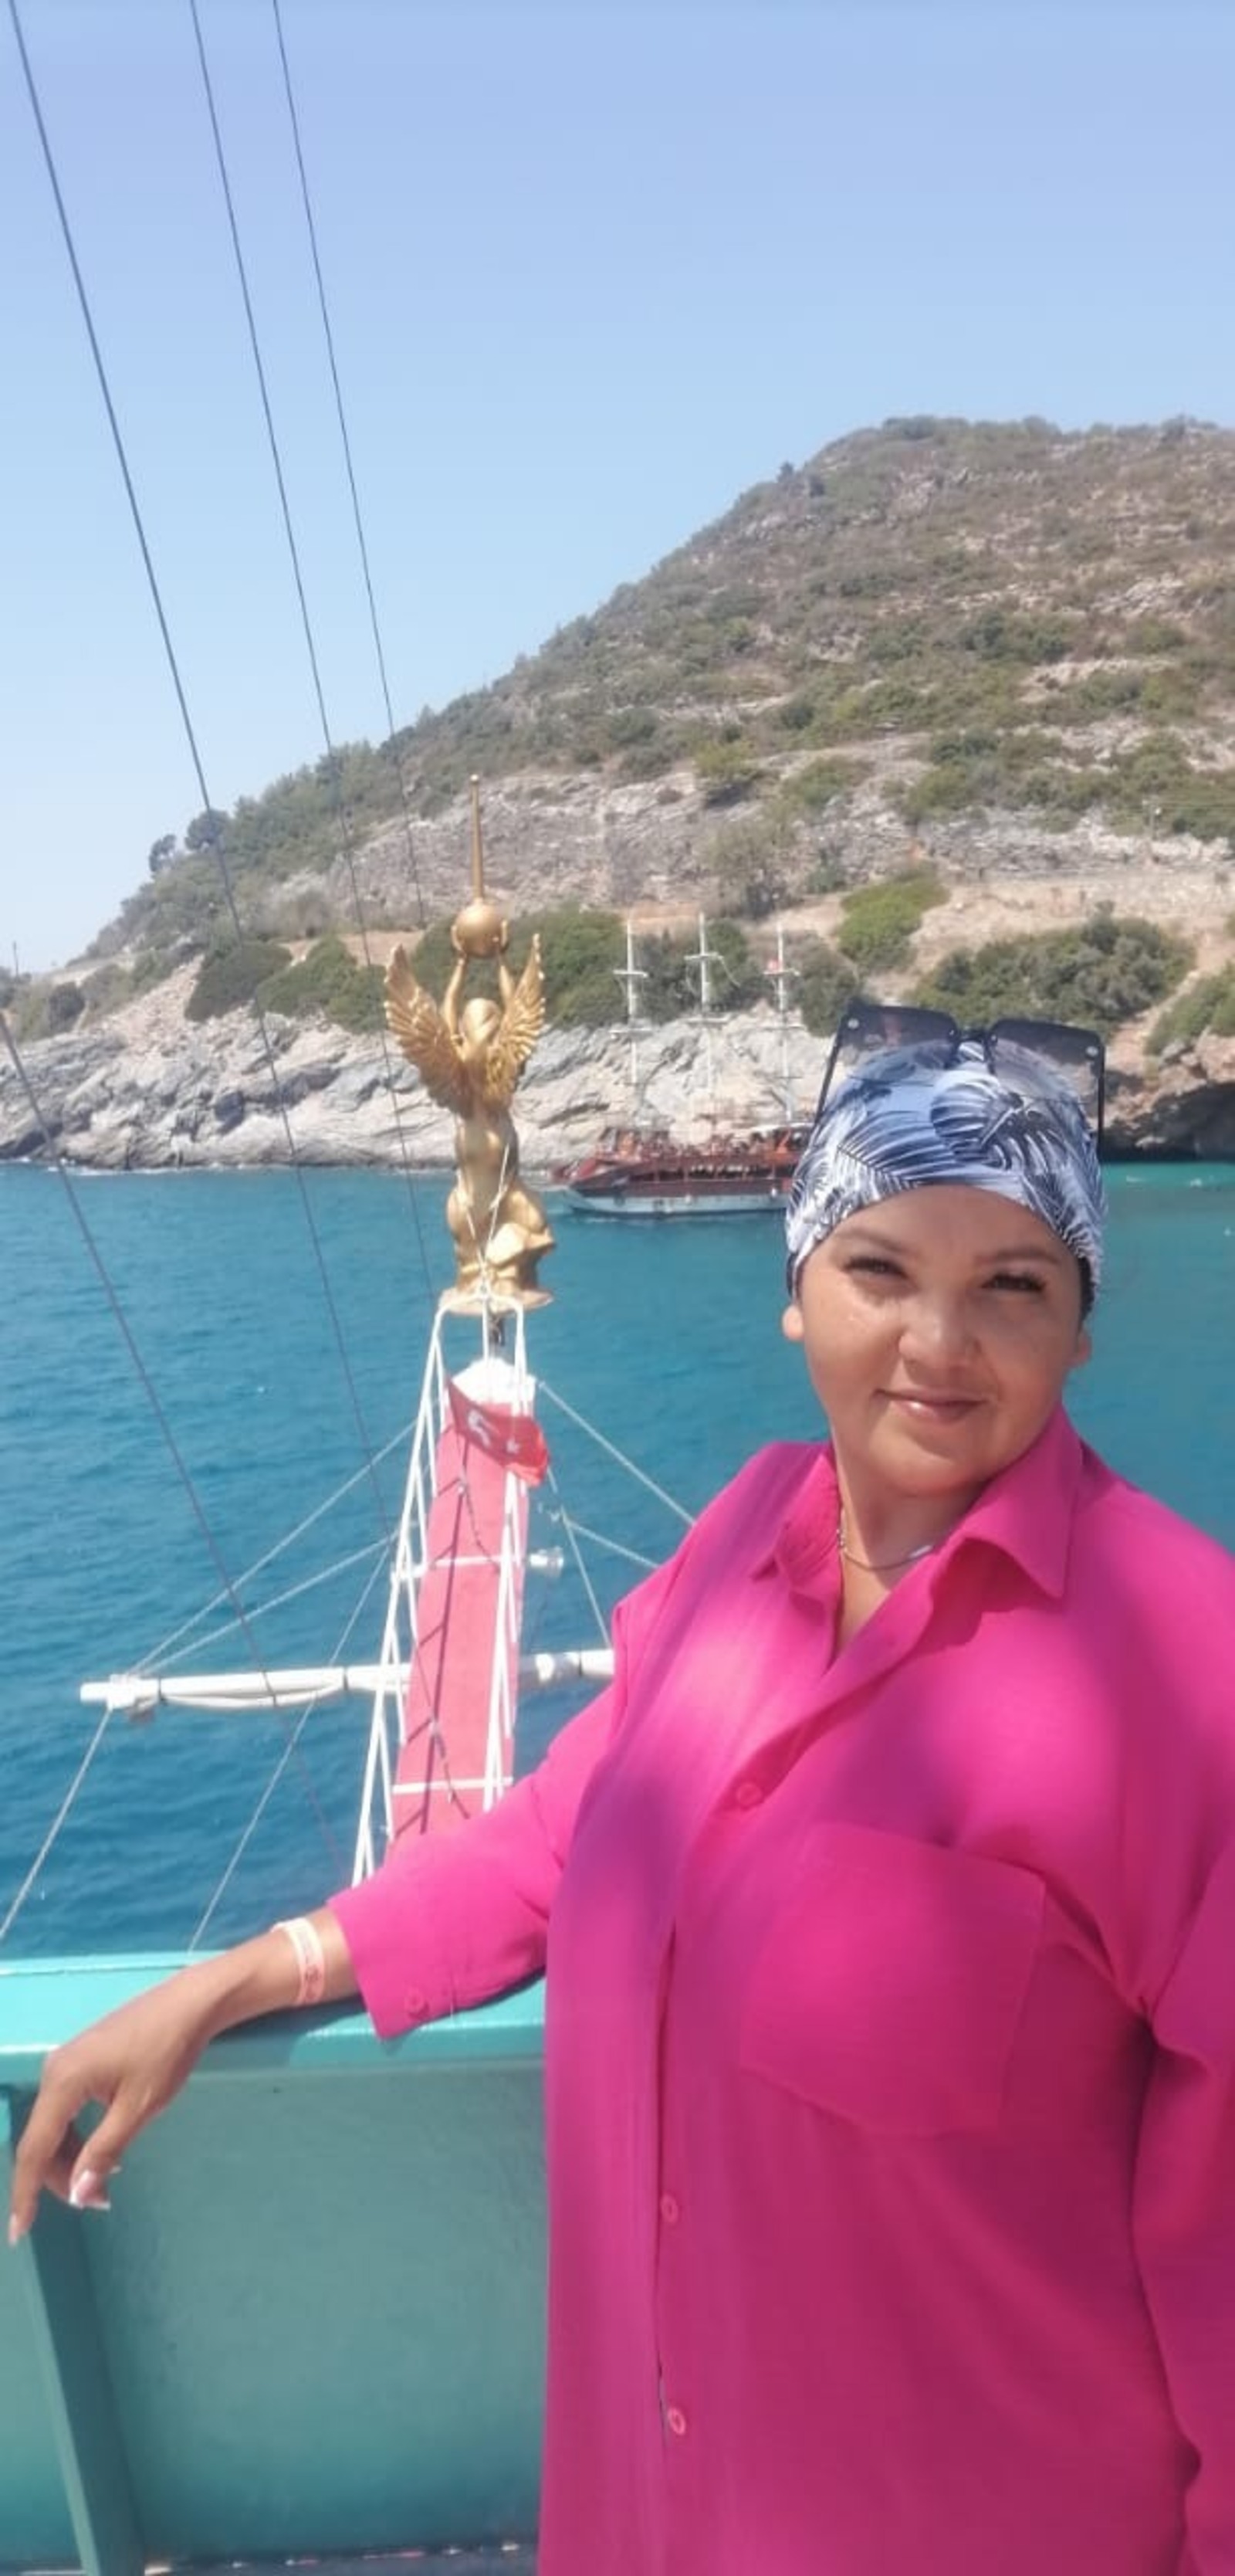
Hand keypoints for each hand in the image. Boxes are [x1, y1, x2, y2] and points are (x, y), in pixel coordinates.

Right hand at [8, 1970, 216, 2243]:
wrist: (190, 2003)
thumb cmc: (167, 2053)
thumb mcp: (138, 2108)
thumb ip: (103, 2152)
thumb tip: (76, 2195)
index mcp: (62, 2082)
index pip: (33, 2150)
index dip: (25, 2193)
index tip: (20, 2232)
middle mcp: (54, 2071)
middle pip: (41, 2140)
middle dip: (60, 2177)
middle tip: (96, 2202)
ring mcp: (66, 2062)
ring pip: (54, 2126)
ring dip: (72, 2158)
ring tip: (105, 2180)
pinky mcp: (80, 2059)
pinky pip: (66, 2109)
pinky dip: (79, 2136)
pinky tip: (105, 2149)